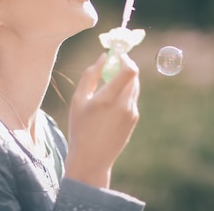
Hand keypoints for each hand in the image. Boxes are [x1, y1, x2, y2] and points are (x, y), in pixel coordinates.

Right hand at [64, 52, 140, 187]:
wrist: (92, 158)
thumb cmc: (80, 128)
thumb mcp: (78, 100)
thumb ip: (90, 75)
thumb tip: (103, 57)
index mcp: (108, 98)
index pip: (130, 71)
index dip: (126, 59)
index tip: (118, 55)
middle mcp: (124, 105)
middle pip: (134, 76)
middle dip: (125, 67)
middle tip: (112, 66)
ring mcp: (131, 113)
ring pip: (134, 86)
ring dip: (125, 80)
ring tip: (108, 85)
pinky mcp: (134, 119)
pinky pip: (132, 98)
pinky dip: (124, 93)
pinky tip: (110, 103)